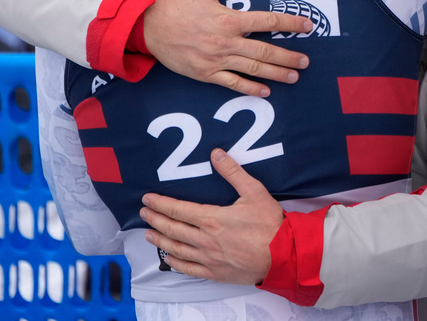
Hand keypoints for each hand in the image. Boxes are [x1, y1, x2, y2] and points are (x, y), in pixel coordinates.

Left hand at [141, 149, 283, 284]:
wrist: (284, 256)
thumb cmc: (269, 224)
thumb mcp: (254, 191)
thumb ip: (233, 172)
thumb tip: (216, 154)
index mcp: (212, 219)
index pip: (177, 209)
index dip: (160, 203)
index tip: (147, 199)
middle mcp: (205, 240)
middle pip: (172, 228)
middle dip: (155, 219)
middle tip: (143, 213)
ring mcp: (209, 258)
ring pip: (177, 249)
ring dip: (160, 240)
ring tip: (148, 233)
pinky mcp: (215, 272)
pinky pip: (189, 269)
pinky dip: (175, 263)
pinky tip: (168, 258)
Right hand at [142, 0, 310, 96]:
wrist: (145, 25)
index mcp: (227, 19)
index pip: (267, 20)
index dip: (290, 22)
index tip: (307, 25)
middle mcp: (225, 42)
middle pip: (264, 50)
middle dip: (288, 56)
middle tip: (306, 61)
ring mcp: (215, 61)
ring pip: (252, 69)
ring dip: (276, 73)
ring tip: (295, 76)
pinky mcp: (205, 74)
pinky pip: (231, 84)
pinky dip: (250, 88)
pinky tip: (266, 91)